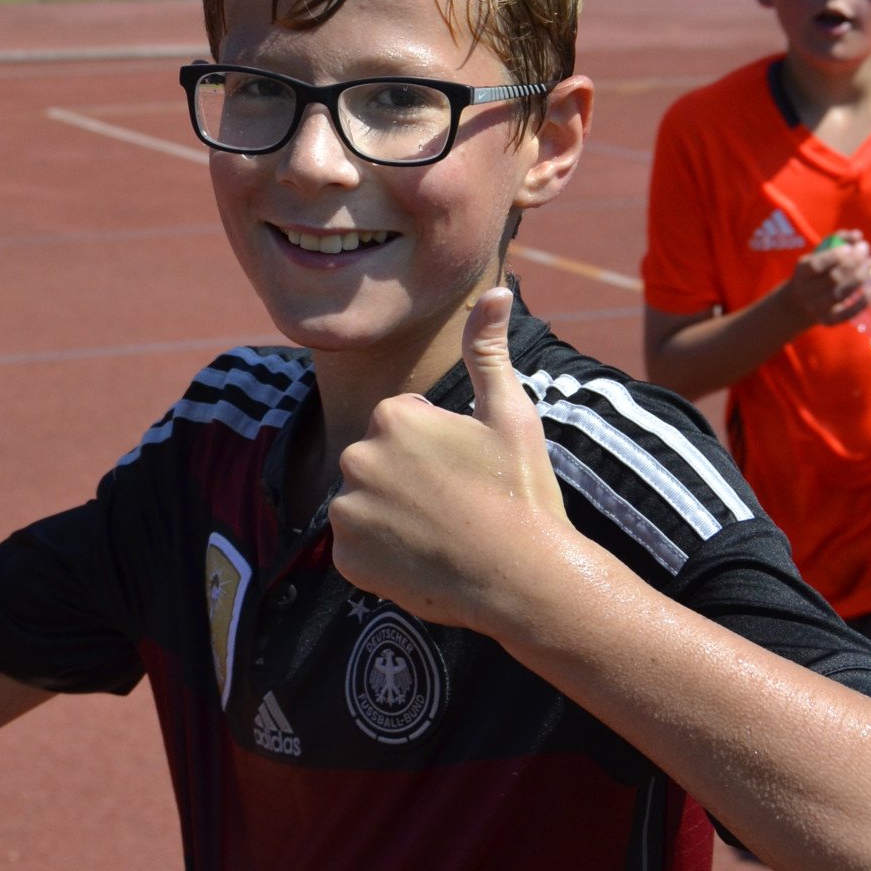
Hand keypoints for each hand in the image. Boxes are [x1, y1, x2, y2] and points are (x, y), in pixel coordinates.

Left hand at [330, 288, 569, 634]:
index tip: (468, 472)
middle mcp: (357, 457)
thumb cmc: (521, 491)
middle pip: (379, 461)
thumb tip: (497, 292)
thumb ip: (488, 349)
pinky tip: (423, 560)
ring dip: (393, 515)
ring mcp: (348, 511)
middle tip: (458, 504)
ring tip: (442, 534)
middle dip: (409, 479)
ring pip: (366, 503)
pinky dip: (382, 556)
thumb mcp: (510, 412)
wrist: (524, 579)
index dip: (439, 448)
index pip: (403, 424)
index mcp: (393, 416)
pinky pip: (358, 548)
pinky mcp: (346, 558)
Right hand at [783, 232, 870, 330]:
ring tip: (870, 266)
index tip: (850, 248)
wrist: (802, 302)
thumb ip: (839, 240)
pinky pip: (848, 313)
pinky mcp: (828, 321)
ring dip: (859, 278)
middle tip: (866, 252)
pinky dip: (862, 302)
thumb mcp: (821, 253)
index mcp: (802, 271)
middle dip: (853, 263)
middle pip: (833, 278)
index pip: (816, 265)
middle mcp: (807, 291)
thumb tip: (858, 236)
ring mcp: (817, 308)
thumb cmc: (818, 271)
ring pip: (841, 294)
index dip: (834, 256)